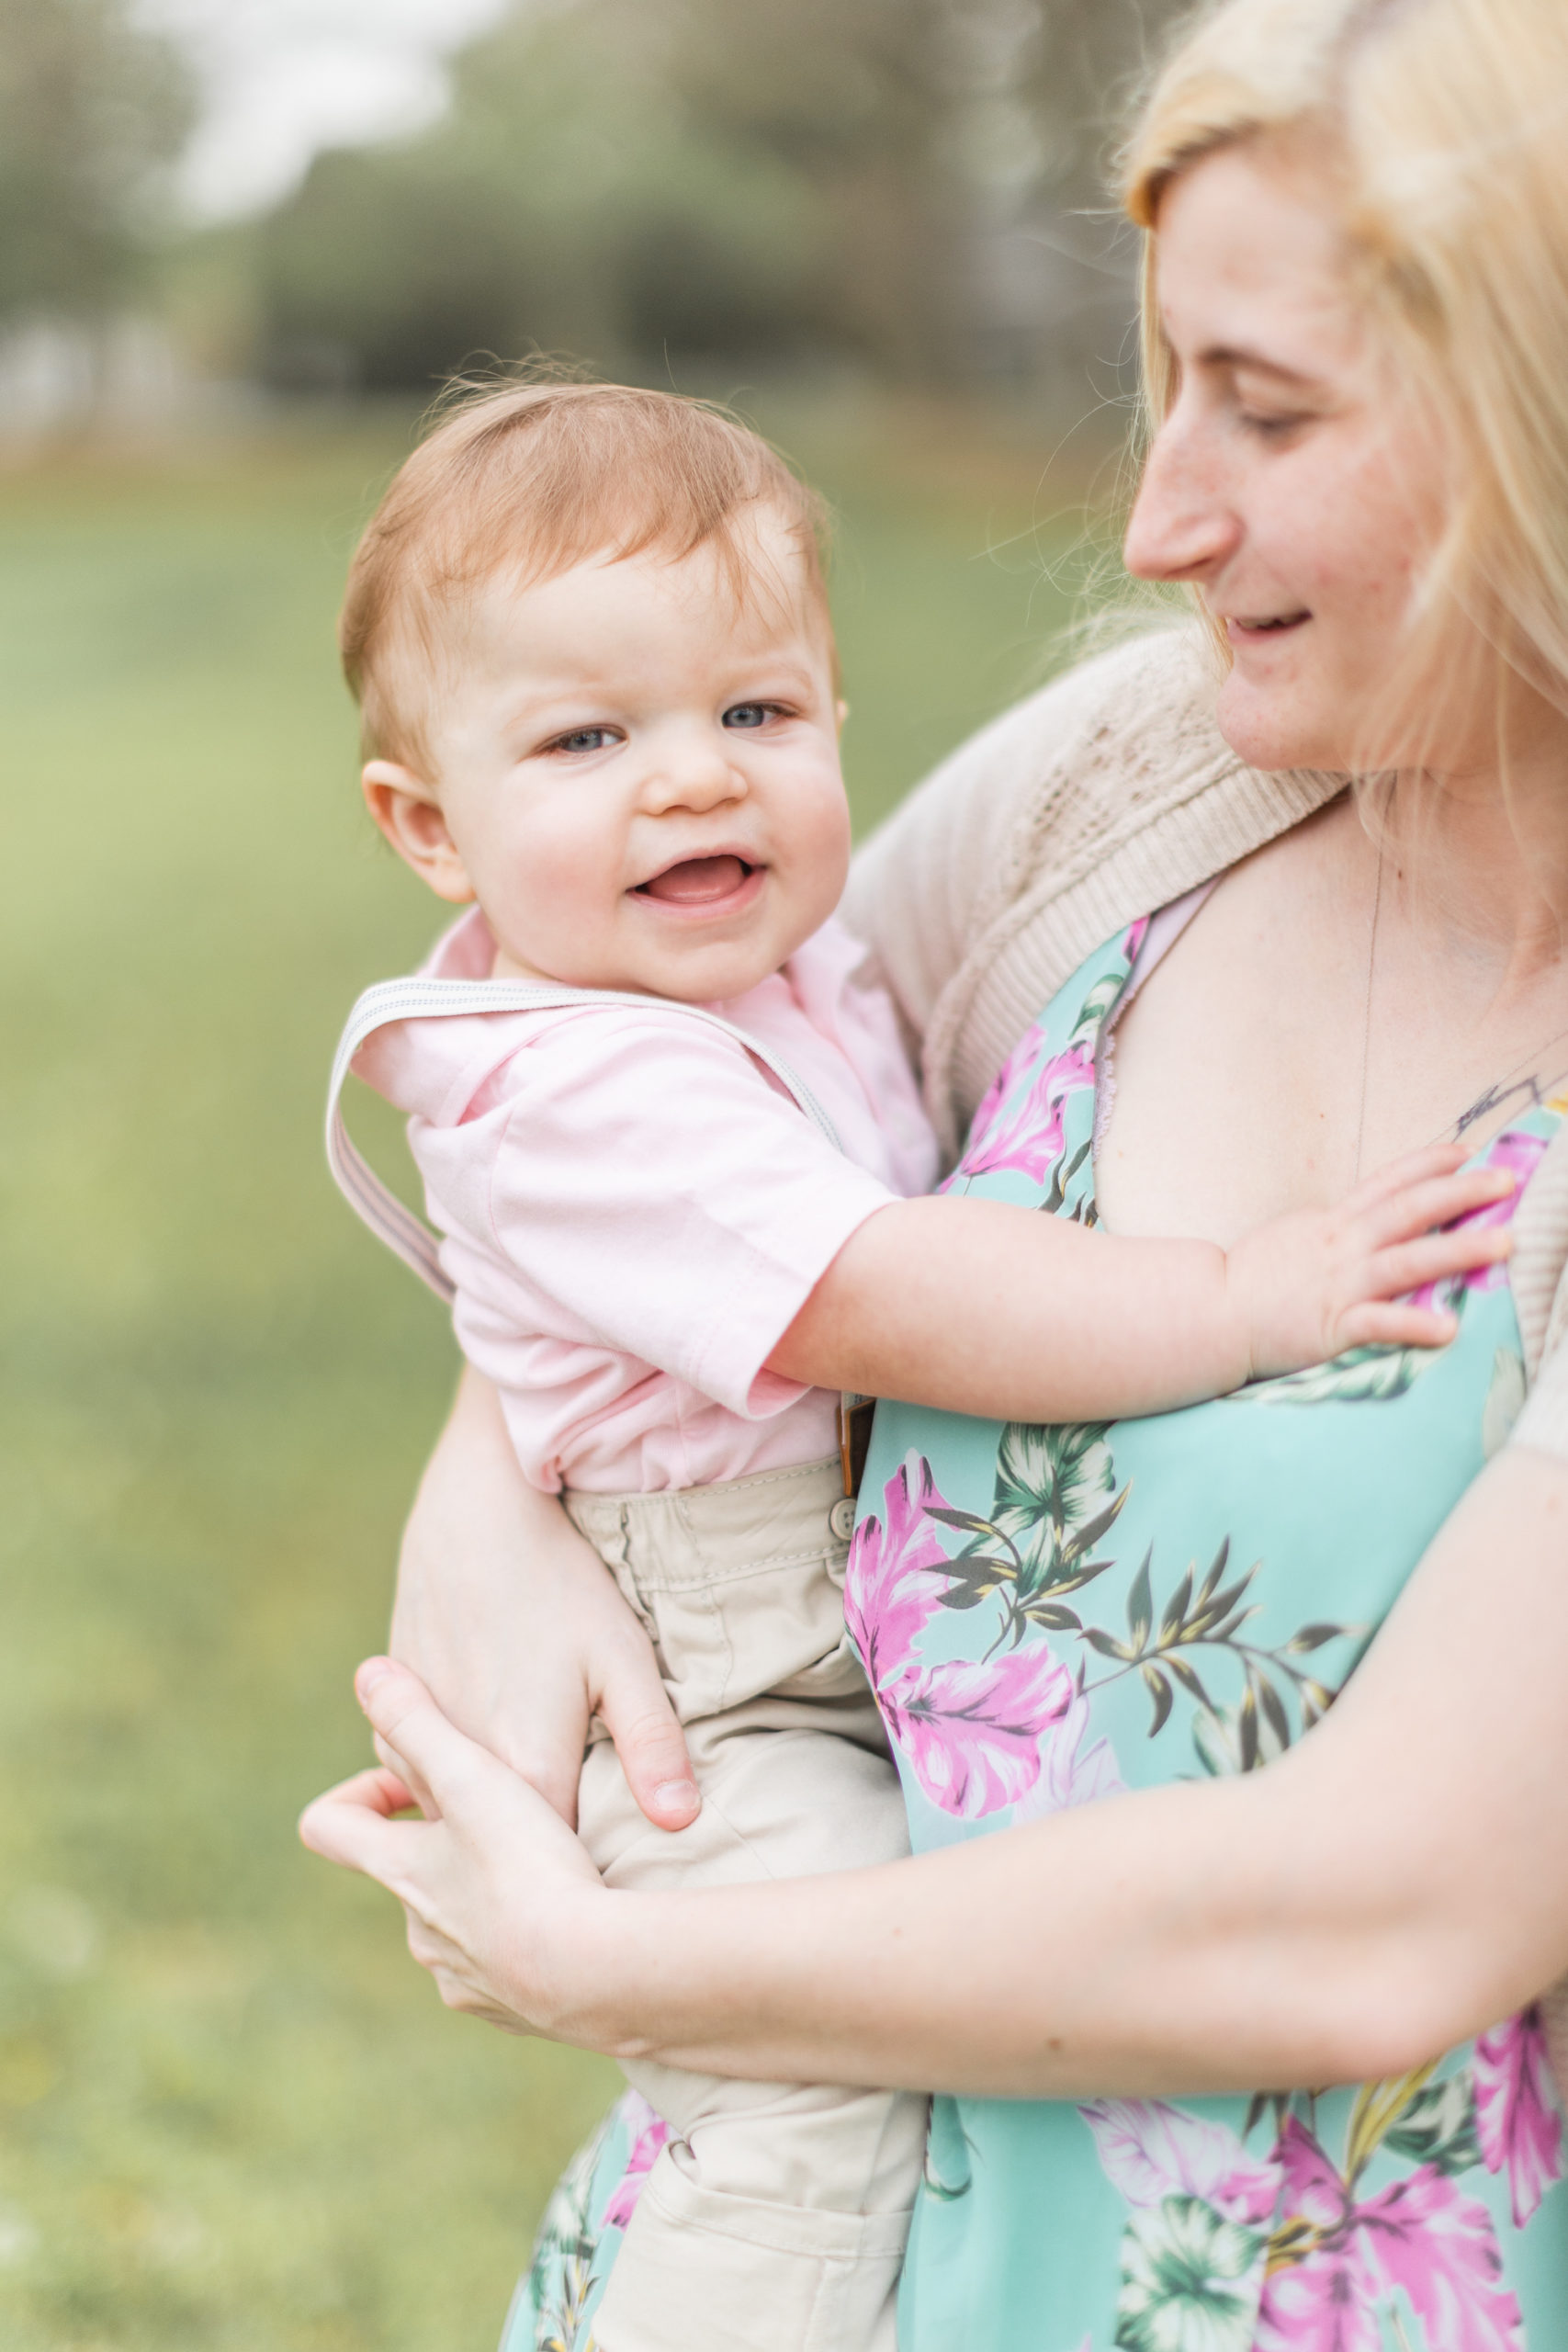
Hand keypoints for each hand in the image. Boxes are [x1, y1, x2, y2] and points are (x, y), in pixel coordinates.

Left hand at [300, 1659, 611, 2040]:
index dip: (356, 1795)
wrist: (596, 1979)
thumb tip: (367, 1671)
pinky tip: (578, 1915)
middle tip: (506, 1808)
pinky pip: (510, 1968)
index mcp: (403, 1871)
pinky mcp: (515, 2012)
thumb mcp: (472, 1777)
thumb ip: (418, 1721)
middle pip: (409, 1876)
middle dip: (448, 1841)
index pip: (329, 1827)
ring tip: (550, 1862)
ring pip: (462, 1922)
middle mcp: (421, 1933)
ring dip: (492, 1891)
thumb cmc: (531, 1867)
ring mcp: (465, 1979)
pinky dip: (531, 1941)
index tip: (405, 1781)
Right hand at [391, 1368, 697, 1830]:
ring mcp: (414, 1747)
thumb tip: (682, 1825)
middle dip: (544, 1859)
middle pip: (507, 1850)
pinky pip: (426, 1779)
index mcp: (525, 1772)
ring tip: (538, 1814)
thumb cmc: (562, 1582)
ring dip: (495, 1821)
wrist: (475, 1511)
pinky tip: (494, 1755)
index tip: (625, 1873)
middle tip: (589, 1849)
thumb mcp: (623, 1658)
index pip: (562, 1868)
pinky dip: (460, 1781)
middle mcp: (457, 1773)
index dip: (594, 1876)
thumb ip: (653, 1746)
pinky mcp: (391, 1721)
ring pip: (462, 1816)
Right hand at [1229, 1142, 1516, 1376]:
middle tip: (1506, 1180)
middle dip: (1462, 1193)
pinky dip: (1413, 1324)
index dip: (1428, 1164)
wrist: (1210, 1311)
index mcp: (1333, 1223)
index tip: (1465, 1152)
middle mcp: (1341, 1246)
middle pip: (1409, 1210)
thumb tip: (1368, 1221)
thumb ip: (1336, 1230)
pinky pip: (1379, 1323)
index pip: (1388, 1183)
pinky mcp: (1331, 1325)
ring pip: (1406, 1260)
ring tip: (1503, 1244)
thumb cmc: (1254, 1279)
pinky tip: (1448, 1329)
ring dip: (1458, 1250)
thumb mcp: (1296, 1236)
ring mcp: (1338, 1284)